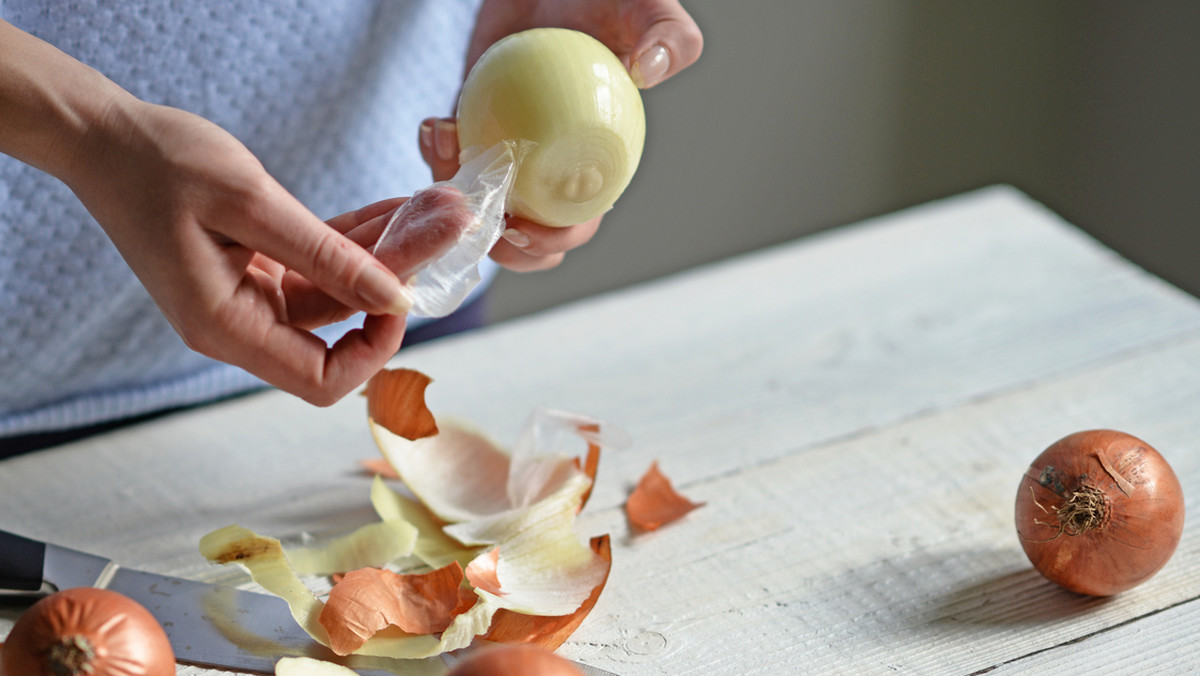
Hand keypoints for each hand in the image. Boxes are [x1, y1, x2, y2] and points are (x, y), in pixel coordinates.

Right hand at [67, 100, 410, 405]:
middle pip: (339, 329)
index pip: (321, 379)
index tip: (404, 292)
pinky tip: (398, 207)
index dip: (374, 348)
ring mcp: (248, 296)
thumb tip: (395, 297)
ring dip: (385, 252)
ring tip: (434, 207)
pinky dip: (356, 239)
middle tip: (448, 226)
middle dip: (396, 282)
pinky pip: (320, 264)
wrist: (103, 136)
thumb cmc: (160, 164)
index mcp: (226, 326)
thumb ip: (326, 255)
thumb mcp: (250, 203)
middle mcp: (239, 323)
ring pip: (337, 291)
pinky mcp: (255, 267)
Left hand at [419, 0, 703, 270]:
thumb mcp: (647, 7)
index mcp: (596, 167)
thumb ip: (666, 37)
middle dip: (496, 243)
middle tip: (474, 215)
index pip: (576, 223)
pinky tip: (434, 126)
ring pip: (478, 201)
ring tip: (448, 146)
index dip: (552, 241)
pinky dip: (436, 151)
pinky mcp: (471, 127)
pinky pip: (449, 155)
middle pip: (524, 232)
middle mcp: (551, 169)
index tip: (525, 230)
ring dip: (454, 194)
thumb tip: (647, 71)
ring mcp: (508, 151)